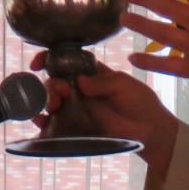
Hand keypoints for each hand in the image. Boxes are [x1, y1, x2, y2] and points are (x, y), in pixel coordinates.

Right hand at [29, 51, 179, 173]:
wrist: (150, 130)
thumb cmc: (140, 102)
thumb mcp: (124, 84)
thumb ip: (102, 82)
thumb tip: (80, 82)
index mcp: (92, 73)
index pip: (67, 61)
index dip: (50, 59)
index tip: (38, 62)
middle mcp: (81, 89)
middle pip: (56, 82)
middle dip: (51, 85)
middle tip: (60, 92)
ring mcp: (78, 108)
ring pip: (53, 101)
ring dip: (47, 101)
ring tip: (54, 106)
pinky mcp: (77, 127)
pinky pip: (56, 124)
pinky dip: (44, 122)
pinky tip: (41, 122)